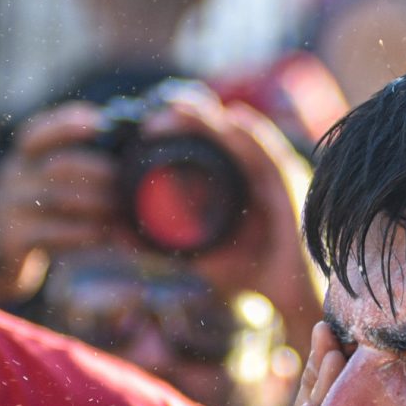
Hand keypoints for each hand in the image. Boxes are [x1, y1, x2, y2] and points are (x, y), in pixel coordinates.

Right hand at [0, 103, 117, 300]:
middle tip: (132, 184)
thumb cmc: (28, 216)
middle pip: (61, 165)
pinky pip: (56, 234)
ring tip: (125, 212)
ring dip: (101, 205)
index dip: (67, 123)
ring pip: (61, 199)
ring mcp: (10, 209)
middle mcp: (12, 178)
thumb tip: (127, 164)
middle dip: (101, 172)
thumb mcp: (36, 185)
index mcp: (21, 160)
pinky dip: (87, 234)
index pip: (39, 132)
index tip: (100, 121)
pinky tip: (107, 236)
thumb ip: (70, 172)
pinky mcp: (13, 241)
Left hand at [142, 89, 322, 348]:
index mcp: (232, 184)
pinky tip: (234, 120)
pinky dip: (254, 135)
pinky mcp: (291, 188)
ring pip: (240, 136)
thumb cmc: (251, 276)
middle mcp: (252, 174)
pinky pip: (272, 155)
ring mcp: (273, 178)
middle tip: (151, 117)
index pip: (203, 146)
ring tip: (180, 107)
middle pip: (218, 133)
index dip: (175, 131)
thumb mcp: (199, 256)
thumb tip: (115, 233)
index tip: (141, 130)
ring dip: (212, 120)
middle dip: (186, 118)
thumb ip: (162, 244)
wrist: (290, 298)